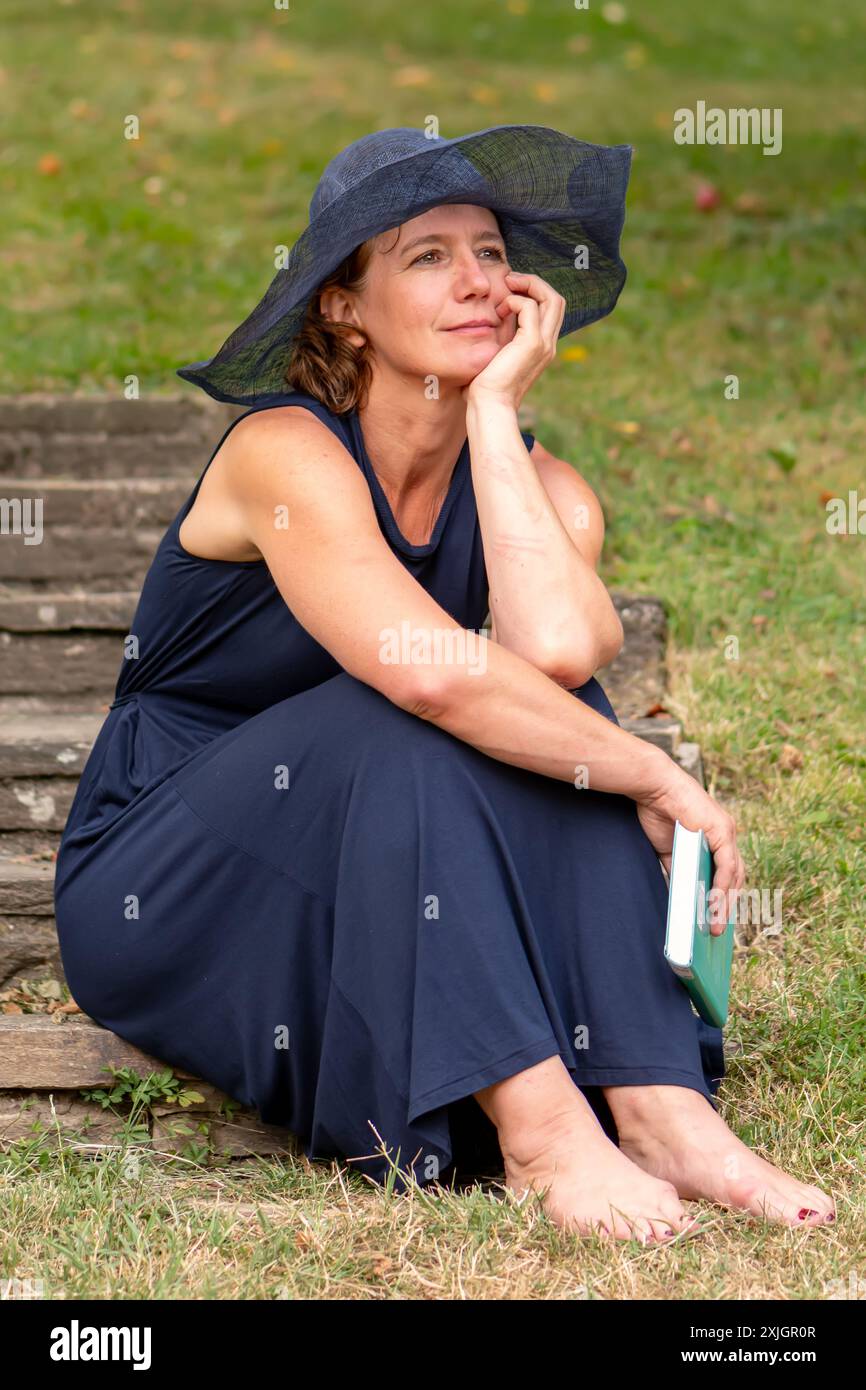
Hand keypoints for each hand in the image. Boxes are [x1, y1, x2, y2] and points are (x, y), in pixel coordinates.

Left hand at [461, 270, 564, 410]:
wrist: (489, 405)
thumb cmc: (486, 386)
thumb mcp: (496, 355)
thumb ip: (502, 337)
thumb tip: (493, 319)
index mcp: (542, 347)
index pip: (551, 310)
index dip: (534, 293)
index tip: (510, 291)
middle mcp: (548, 344)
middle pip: (556, 300)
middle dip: (535, 283)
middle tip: (510, 280)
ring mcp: (544, 344)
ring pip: (551, 298)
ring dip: (529, 285)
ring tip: (508, 285)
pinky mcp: (532, 343)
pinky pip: (530, 307)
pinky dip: (514, 301)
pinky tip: (499, 312)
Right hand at [635, 764, 745, 936]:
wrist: (654, 787)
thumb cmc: (658, 813)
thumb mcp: (670, 850)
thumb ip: (680, 870)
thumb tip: (683, 897)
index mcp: (717, 839)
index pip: (728, 874)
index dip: (724, 899)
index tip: (719, 922)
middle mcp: (727, 836)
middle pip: (735, 879)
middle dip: (727, 908)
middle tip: (717, 932)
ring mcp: (727, 833)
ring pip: (734, 877)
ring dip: (725, 904)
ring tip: (714, 927)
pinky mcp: (722, 831)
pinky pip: (726, 867)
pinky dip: (721, 888)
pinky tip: (714, 905)